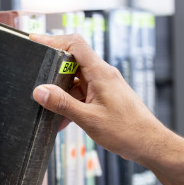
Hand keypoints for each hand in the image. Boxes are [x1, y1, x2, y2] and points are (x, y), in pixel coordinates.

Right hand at [30, 33, 183, 184]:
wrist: (149, 144)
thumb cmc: (126, 131)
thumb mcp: (89, 119)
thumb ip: (63, 104)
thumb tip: (40, 91)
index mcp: (100, 73)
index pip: (75, 44)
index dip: (53, 40)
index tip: (34, 41)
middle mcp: (102, 75)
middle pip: (72, 62)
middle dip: (53, 73)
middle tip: (37, 83)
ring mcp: (103, 86)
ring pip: (75, 81)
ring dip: (62, 95)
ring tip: (51, 111)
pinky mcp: (103, 97)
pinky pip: (82, 94)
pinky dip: (71, 104)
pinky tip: (64, 120)